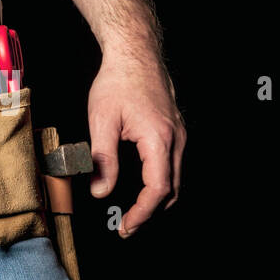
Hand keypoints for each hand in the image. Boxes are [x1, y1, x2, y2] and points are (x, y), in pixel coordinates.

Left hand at [87, 50, 184, 237]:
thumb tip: (100, 191)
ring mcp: (178, 135)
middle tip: (127, 226)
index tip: (127, 226)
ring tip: (133, 212)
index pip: (158, 189)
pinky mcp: (174, 131)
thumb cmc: (118, 81)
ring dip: (156, 200)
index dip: (143, 212)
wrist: (135, 53)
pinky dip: (160, 183)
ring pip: (175, 179)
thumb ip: (102, 159)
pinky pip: (172, 165)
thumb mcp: (102, 121)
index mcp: (158, 139)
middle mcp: (175, 139)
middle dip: (150, 213)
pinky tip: (143, 187)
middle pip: (171, 190)